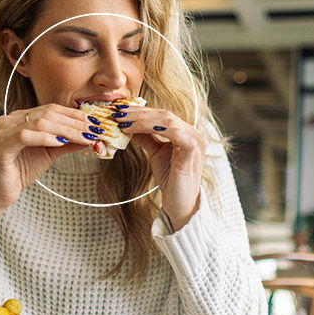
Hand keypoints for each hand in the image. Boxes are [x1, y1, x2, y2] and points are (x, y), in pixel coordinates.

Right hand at [0, 104, 94, 209]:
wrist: (1, 192)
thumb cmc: (22, 170)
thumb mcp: (50, 153)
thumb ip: (67, 143)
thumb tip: (90, 136)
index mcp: (22, 117)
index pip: (52, 109)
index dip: (75, 115)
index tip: (95, 123)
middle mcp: (11, 119)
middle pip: (48, 114)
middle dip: (75, 123)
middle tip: (94, 130)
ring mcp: (4, 131)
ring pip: (40, 123)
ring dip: (66, 130)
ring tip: (84, 137)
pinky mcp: (1, 146)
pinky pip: (25, 136)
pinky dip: (46, 138)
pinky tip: (61, 143)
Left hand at [113, 106, 207, 230]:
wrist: (180, 204)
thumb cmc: (171, 179)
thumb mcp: (156, 153)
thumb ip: (147, 137)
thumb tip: (129, 125)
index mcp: (186, 132)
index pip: (162, 115)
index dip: (141, 111)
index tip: (120, 111)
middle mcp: (194, 133)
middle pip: (164, 115)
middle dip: (138, 113)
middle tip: (117, 114)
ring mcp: (195, 141)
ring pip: (167, 121)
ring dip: (142, 120)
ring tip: (123, 123)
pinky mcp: (192, 152)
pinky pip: (174, 134)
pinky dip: (154, 129)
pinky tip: (136, 130)